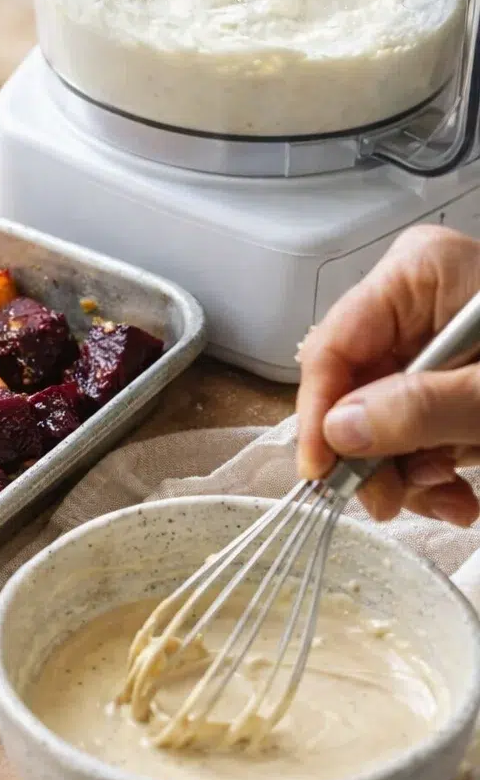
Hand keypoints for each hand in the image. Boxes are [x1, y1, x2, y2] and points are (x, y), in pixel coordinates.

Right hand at [296, 224, 479, 524]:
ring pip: (377, 417)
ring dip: (407, 473)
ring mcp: (429, 339)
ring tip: (451, 502)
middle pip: (353, 385)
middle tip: (393, 505)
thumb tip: (339, 433)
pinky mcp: (449, 376)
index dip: (319, 412)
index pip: (336, 343)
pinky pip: (412, 426)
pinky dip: (431, 468)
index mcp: (419, 273)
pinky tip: (459, 494)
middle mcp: (415, 300)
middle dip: (375, 454)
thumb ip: (420, 412)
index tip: (322, 474)